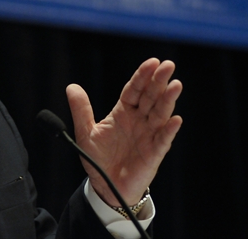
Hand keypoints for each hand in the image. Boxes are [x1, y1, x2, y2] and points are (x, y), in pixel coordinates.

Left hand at [67, 58, 182, 205]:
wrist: (105, 187)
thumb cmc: (98, 159)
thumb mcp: (85, 132)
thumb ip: (81, 110)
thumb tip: (71, 86)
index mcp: (123, 112)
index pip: (134, 90)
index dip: (142, 76)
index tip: (152, 62)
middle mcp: (139, 120)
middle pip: (150, 97)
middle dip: (158, 81)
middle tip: (168, 65)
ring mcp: (148, 135)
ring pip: (160, 114)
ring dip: (168, 100)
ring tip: (175, 85)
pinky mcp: (153, 153)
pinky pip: (163, 140)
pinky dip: (169, 130)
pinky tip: (175, 120)